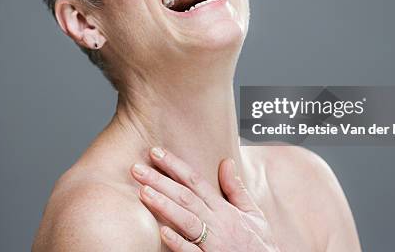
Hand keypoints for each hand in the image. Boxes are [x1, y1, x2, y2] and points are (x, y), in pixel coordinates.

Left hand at [130, 147, 280, 251]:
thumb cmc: (258, 245)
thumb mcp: (253, 214)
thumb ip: (236, 189)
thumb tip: (226, 161)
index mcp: (225, 209)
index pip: (196, 181)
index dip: (175, 165)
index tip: (155, 152)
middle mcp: (218, 223)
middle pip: (186, 197)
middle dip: (160, 181)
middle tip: (136, 168)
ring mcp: (213, 244)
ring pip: (186, 220)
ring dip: (164, 205)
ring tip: (143, 192)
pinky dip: (178, 242)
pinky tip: (162, 232)